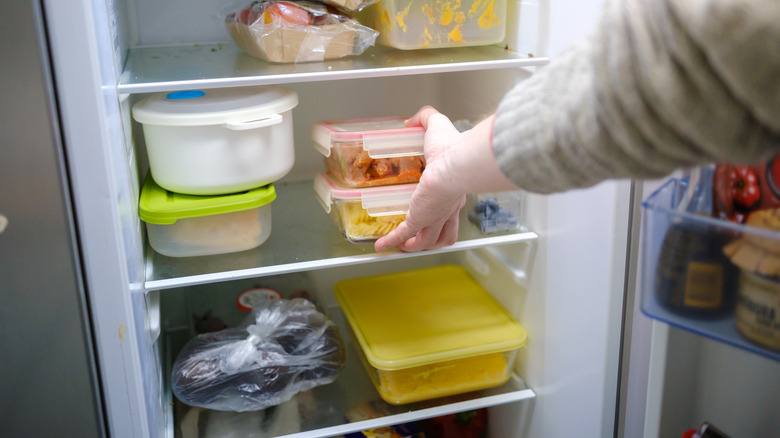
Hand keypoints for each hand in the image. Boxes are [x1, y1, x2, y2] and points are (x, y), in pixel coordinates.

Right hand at [374, 106, 518, 251]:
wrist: (456, 163)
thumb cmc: (453, 148)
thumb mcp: (438, 125)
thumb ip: (427, 118)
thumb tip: (412, 121)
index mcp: (454, 191)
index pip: (451, 209)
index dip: (444, 215)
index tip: (436, 213)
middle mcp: (447, 208)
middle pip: (442, 233)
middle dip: (431, 237)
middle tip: (419, 238)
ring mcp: (433, 216)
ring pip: (426, 240)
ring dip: (413, 245)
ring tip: (401, 245)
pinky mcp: (419, 219)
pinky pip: (403, 234)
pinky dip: (391, 241)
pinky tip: (381, 246)